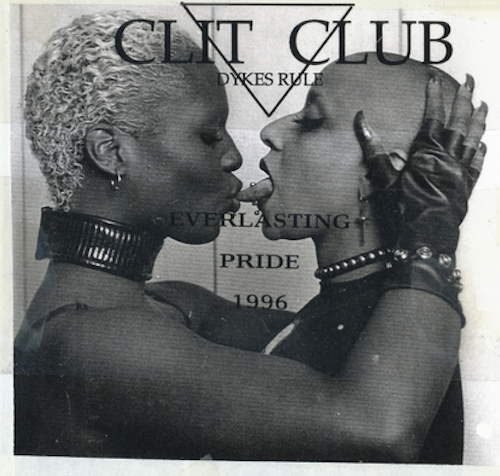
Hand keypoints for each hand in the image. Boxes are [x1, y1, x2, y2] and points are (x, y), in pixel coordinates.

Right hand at [354, 73, 486, 255]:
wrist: (426, 234)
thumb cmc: (404, 207)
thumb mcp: (383, 177)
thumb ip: (373, 148)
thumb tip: (361, 120)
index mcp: (427, 152)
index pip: (432, 116)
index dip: (433, 96)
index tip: (434, 79)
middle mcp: (448, 157)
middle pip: (459, 122)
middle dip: (464, 98)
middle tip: (470, 80)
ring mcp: (460, 171)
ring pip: (473, 139)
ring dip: (478, 119)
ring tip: (483, 103)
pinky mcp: (466, 187)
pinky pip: (477, 165)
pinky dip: (480, 153)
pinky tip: (483, 145)